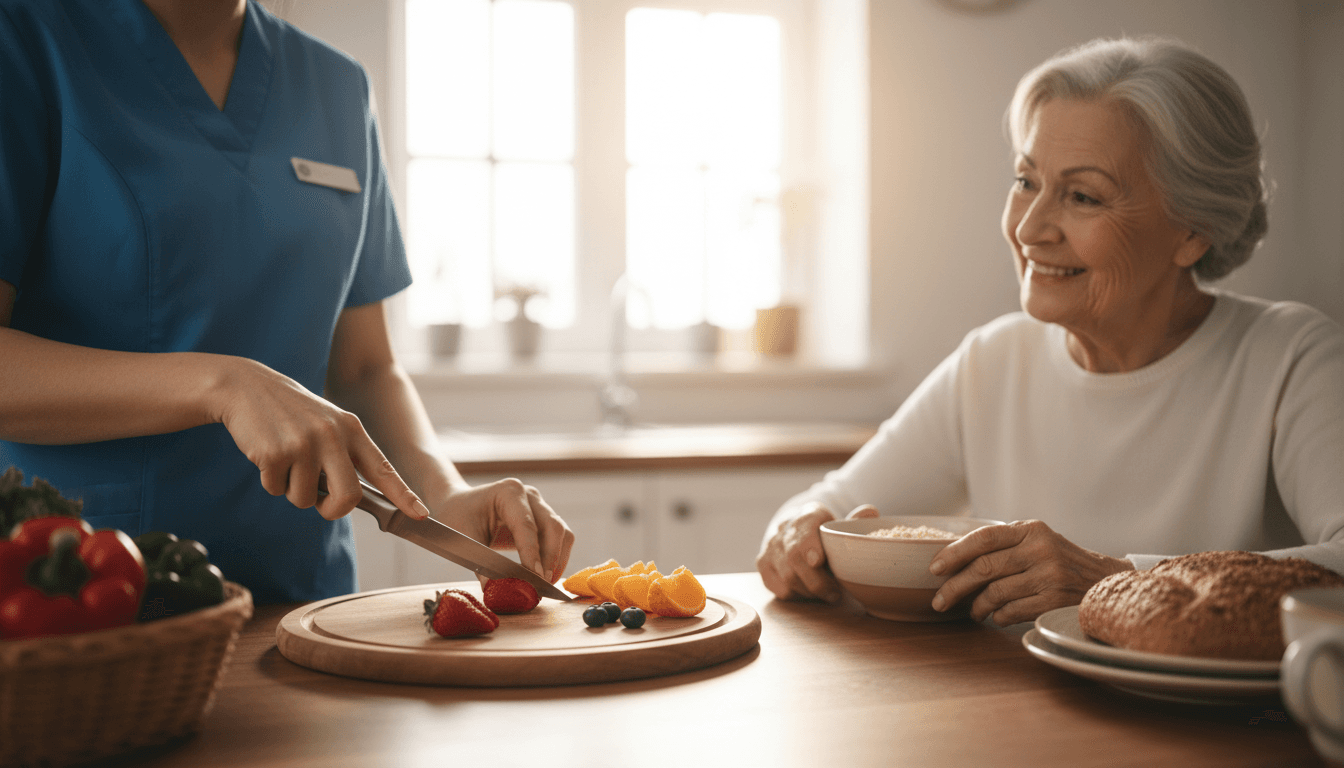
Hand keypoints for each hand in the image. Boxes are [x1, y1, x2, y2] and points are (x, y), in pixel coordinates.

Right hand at [214, 358, 429, 521]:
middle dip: (333, 510)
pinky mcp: (276, 453)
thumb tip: (352, 500)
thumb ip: (344, 456)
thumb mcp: (328, 425)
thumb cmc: (292, 413)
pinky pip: (277, 490)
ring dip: (293, 490)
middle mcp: (333, 436)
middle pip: (348, 498)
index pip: (384, 468)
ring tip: (286, 459)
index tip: (420, 515)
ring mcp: (304, 444)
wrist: (248, 388)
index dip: (403, 495)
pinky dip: (271, 481)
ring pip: (305, 499)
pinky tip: (267, 454)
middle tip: (321, 504)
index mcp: (352, 429)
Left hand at [430, 479, 574, 583]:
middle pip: (553, 526)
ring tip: (545, 584)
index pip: (527, 525)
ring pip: (562, 533)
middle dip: (551, 558)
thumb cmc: (457, 518)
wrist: (458, 506)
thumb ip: (481, 565)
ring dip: (558, 560)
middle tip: (542, 585)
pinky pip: (559, 538)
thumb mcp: (463, 540)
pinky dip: (556, 558)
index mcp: (508, 492)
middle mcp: (529, 495)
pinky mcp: (542, 519)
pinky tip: (545, 576)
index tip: (535, 577)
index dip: (533, 553)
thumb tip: (495, 590)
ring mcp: (539, 506)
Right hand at [756, 503, 878, 601]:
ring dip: (810, 590)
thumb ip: (854, 522)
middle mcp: (784, 529)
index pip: (804, 526)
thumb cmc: (824, 535)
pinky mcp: (763, 564)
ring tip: (828, 594)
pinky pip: (779, 587)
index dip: (809, 544)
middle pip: (794, 557)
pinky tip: (809, 591)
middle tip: (835, 594)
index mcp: (807, 515)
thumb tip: (871, 511)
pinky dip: (797, 594)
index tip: (817, 560)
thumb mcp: (839, 526)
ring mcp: (771, 547)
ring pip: (787, 576)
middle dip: (816, 580)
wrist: (794, 533)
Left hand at [928, 519, 1132, 625]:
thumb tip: (952, 559)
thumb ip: (1003, 544)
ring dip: (976, 606)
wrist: (1104, 581)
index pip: (984, 537)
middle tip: (939, 600)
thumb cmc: (1059, 560)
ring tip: (972, 611)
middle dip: (955, 587)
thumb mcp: (1037, 540)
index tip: (934, 568)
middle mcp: (1040, 550)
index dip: (954, 552)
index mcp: (1031, 530)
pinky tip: (996, 615)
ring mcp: (1049, 576)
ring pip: (995, 593)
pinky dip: (997, 616)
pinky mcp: (1054, 602)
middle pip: (984, 568)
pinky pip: (1011, 612)